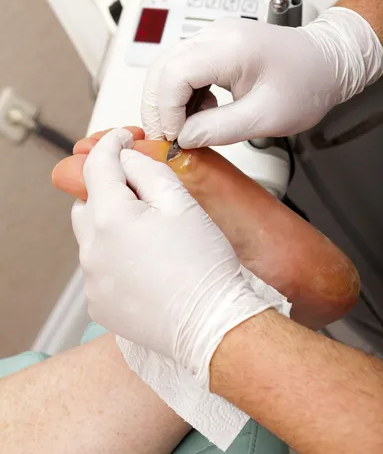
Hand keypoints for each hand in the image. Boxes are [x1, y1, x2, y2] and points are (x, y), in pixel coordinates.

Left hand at [72, 128, 285, 384]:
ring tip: (149, 234)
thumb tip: (126, 158)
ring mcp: (92, 280)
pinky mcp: (98, 303)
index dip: (111, 145)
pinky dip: (113, 257)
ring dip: (111, 225)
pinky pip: (98, 267)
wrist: (211, 325)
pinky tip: (145, 264)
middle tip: (142, 192)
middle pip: (88, 201)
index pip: (97, 165)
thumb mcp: (180, 202)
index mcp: (109, 217)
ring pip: (92, 236)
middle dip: (109, 189)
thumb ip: (146, 170)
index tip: (122, 139)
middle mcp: (91, 249)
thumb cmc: (203, 266)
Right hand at [142, 8, 382, 146]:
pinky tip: (198, 113)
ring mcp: (213, 36)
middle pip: (162, 68)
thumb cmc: (307, 84)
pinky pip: (182, 68)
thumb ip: (219, 129)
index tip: (175, 139)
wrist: (327, 62)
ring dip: (167, 102)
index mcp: (231, 47)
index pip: (174, 75)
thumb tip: (183, 138)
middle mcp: (216, 34)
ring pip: (167, 68)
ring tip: (184, 129)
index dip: (166, 111)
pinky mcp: (214, 45)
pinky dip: (180, 95)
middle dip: (157, 107)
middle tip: (166, 139)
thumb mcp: (266, 117)